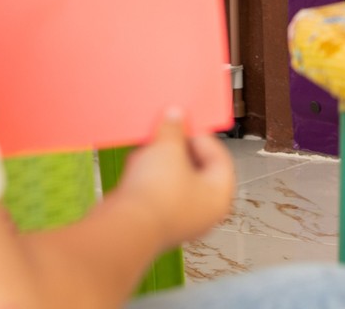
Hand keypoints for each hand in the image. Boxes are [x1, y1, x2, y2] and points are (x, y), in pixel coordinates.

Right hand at [109, 113, 236, 249]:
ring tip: (148, 145)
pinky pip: (157, 193)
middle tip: (166, 130)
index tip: (185, 122)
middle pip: (196, 169)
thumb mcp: (168, 147)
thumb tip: (175, 117)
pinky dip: (148, 177)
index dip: (201, 136)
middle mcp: (203, 213)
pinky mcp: (155, 223)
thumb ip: (174, 128)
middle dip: (178, 147)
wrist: (125, 227)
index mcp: (219, 196)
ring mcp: (179, 220)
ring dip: (161, 160)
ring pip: (174, 180)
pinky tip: (136, 164)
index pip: (219, 157)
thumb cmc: (156, 194)